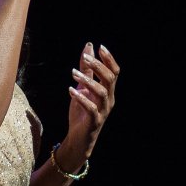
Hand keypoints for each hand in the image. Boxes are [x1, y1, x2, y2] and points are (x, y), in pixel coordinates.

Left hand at [65, 41, 119, 159]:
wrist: (78, 139)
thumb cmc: (81, 113)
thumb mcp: (82, 88)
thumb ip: (86, 70)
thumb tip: (88, 47)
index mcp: (108, 91)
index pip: (114, 72)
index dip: (109, 59)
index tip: (100, 47)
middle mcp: (109, 100)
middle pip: (110, 79)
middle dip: (98, 66)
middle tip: (85, 58)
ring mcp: (103, 111)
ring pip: (102, 92)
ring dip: (88, 81)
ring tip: (73, 73)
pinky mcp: (94, 121)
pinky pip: (91, 108)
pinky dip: (81, 98)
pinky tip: (71, 90)